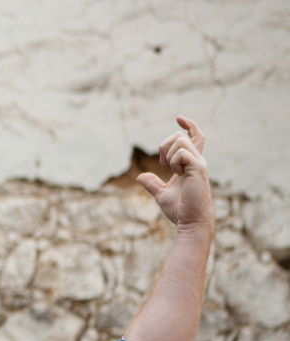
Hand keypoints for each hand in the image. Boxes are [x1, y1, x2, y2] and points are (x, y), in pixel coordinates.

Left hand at [136, 116, 213, 236]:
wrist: (190, 222)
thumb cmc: (179, 210)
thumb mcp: (161, 194)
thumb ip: (152, 184)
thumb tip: (141, 177)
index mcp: (190, 164)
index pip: (195, 138)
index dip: (189, 126)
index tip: (179, 118)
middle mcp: (197, 161)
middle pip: (181, 136)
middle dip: (164, 144)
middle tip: (160, 162)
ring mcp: (199, 164)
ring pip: (180, 141)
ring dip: (168, 153)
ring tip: (170, 170)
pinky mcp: (198, 168)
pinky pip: (182, 153)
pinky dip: (173, 161)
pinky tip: (176, 173)